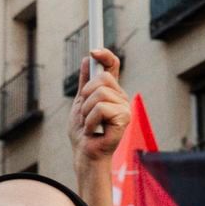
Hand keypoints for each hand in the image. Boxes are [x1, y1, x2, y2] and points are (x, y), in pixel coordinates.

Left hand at [69, 48, 129, 164]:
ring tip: (89, 124)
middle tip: (85, 113)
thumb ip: (85, 82)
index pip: (112, 66)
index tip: (93, 50)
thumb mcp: (80, 102)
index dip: (105, 55)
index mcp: (111, 92)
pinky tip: (94, 131)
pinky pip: (101, 108)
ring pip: (100, 93)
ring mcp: (124, 108)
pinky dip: (90, 120)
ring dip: (86, 111)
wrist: (84, 154)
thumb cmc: (83, 133)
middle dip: (86, 95)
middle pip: (102, 79)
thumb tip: (88, 59)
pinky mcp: (124, 119)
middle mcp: (120, 97)